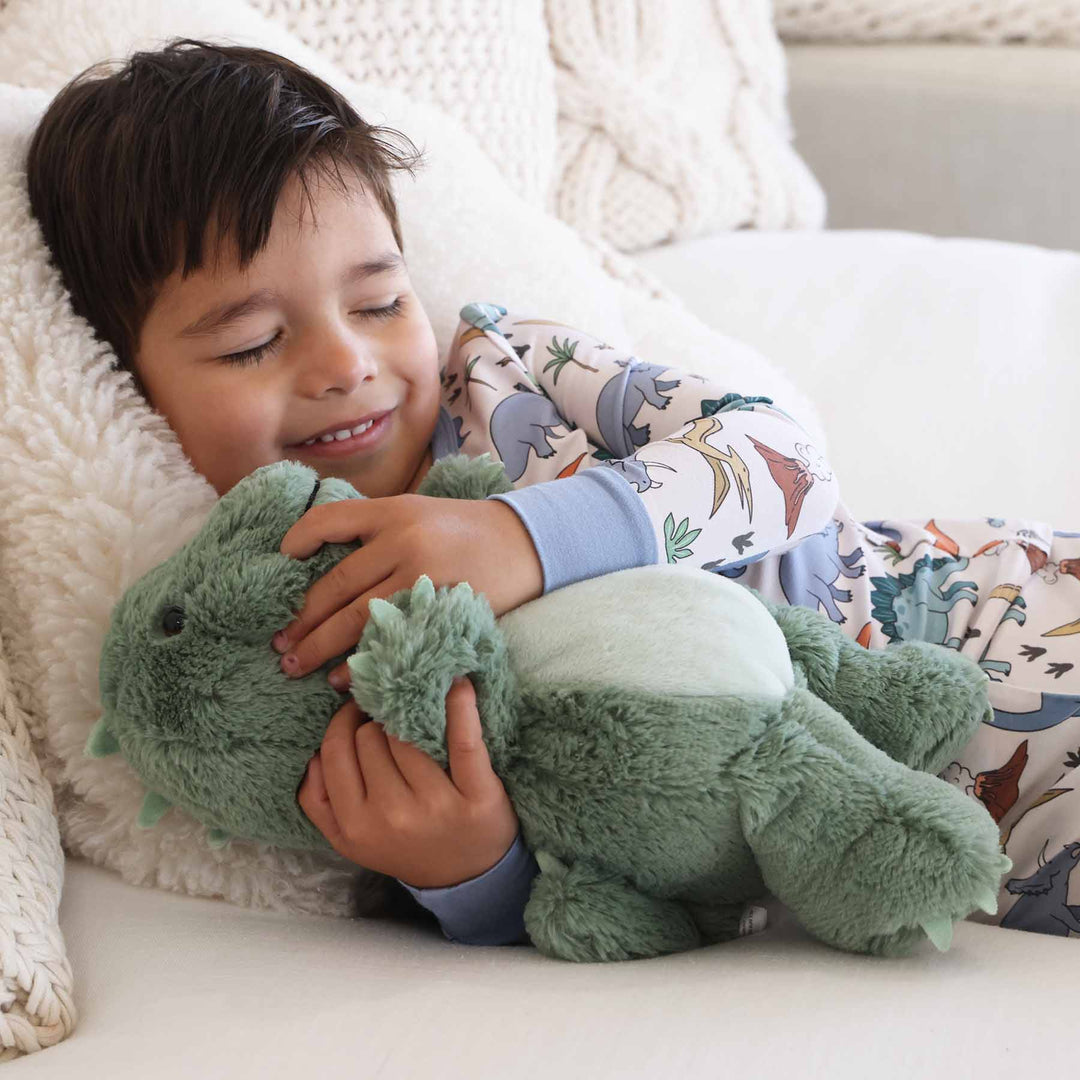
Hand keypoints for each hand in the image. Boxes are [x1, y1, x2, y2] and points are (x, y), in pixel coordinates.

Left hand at [273, 494, 542, 683]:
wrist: (525, 542)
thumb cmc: (464, 529)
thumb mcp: (418, 511)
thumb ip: (375, 530)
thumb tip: (318, 564)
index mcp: (393, 512)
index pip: (330, 519)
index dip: (298, 540)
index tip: (283, 560)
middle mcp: (404, 541)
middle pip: (336, 585)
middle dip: (301, 619)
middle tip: (279, 644)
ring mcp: (423, 579)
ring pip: (356, 618)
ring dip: (320, 646)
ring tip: (296, 666)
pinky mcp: (441, 612)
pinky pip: (390, 642)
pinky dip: (362, 664)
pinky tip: (344, 679)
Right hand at [297, 677, 519, 887]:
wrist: (469, 877)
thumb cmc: (406, 846)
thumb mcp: (351, 840)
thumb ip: (320, 802)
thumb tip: (313, 755)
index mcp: (355, 827)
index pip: (336, 751)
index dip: (344, 723)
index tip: (357, 713)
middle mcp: (392, 816)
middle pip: (370, 738)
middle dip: (376, 725)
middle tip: (389, 722)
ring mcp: (436, 805)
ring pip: (406, 734)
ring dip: (409, 718)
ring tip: (415, 718)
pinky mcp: (477, 795)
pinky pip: (464, 739)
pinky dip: (461, 706)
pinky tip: (457, 685)